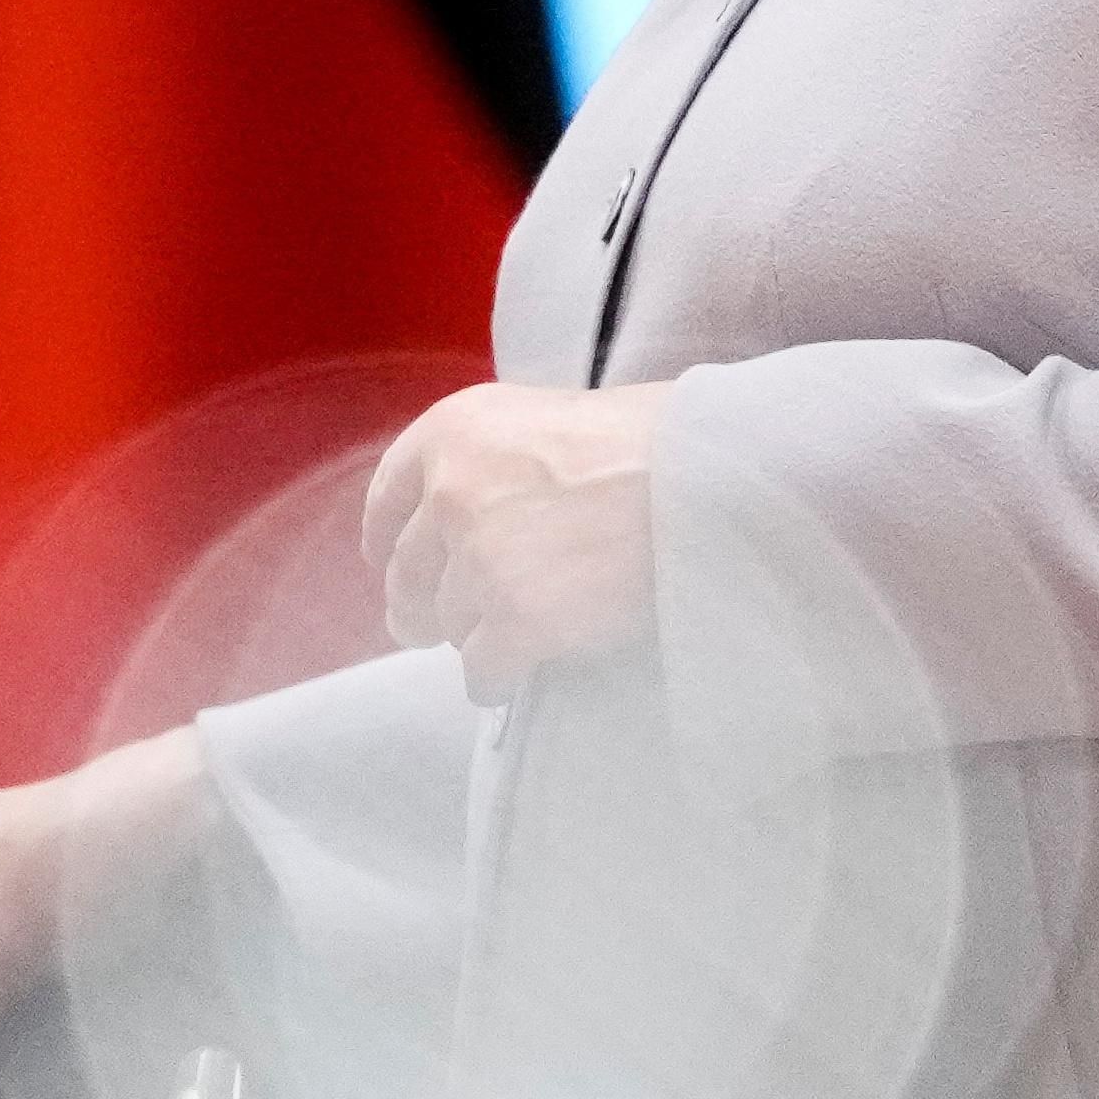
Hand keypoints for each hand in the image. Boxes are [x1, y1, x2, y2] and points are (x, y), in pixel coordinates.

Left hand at [360, 381, 665, 690]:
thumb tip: (474, 512)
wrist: (712, 478)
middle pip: (407, 573)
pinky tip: (509, 679)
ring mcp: (479, 559)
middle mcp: (450, 492)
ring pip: (448, 623)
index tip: (387, 562)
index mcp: (452, 430)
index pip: (389, 497)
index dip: (386, 538)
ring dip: (473, 636)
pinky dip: (493, 680)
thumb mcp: (551, 417)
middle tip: (427, 626)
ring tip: (509, 637)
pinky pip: (482, 668)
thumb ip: (495, 459)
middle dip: (417, 605)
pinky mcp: (517, 619)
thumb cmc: (655, 440)